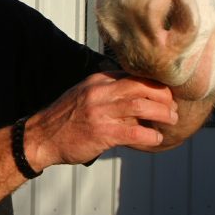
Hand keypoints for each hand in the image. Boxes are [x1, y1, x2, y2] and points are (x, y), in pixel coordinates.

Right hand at [24, 72, 178, 169]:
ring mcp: (101, 112)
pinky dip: (151, 135)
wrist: (41, 137)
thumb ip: (107, 90)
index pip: (134, 75)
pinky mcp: (102, 133)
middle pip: (142, 87)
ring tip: (170, 120)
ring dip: (162, 114)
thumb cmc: (66, 118)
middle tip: (173, 107)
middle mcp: (100, 92)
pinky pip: (135, 132)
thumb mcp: (84, 93)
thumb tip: (134, 93)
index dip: (155, 84)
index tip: (167, 93)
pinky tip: (156, 139)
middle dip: (164, 97)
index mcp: (98, 80)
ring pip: (142, 106)